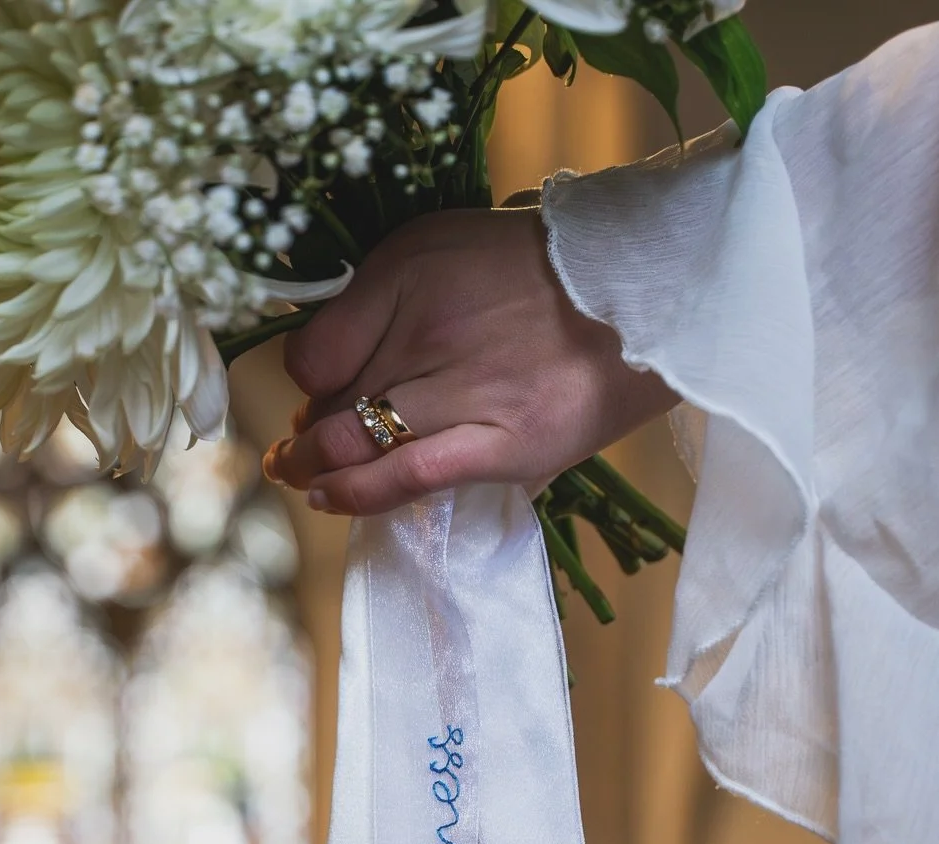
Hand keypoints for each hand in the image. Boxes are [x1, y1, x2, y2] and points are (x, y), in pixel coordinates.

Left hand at [264, 207, 676, 515]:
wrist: (646, 293)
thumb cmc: (539, 272)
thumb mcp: (443, 248)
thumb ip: (381, 298)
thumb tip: (322, 368)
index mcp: (410, 274)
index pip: (314, 350)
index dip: (304, 381)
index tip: (315, 395)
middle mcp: (428, 330)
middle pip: (331, 401)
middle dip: (303, 434)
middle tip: (292, 452)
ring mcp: (465, 390)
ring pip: (357, 442)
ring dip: (316, 468)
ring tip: (301, 478)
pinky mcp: (504, 446)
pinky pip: (409, 477)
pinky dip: (358, 493)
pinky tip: (331, 499)